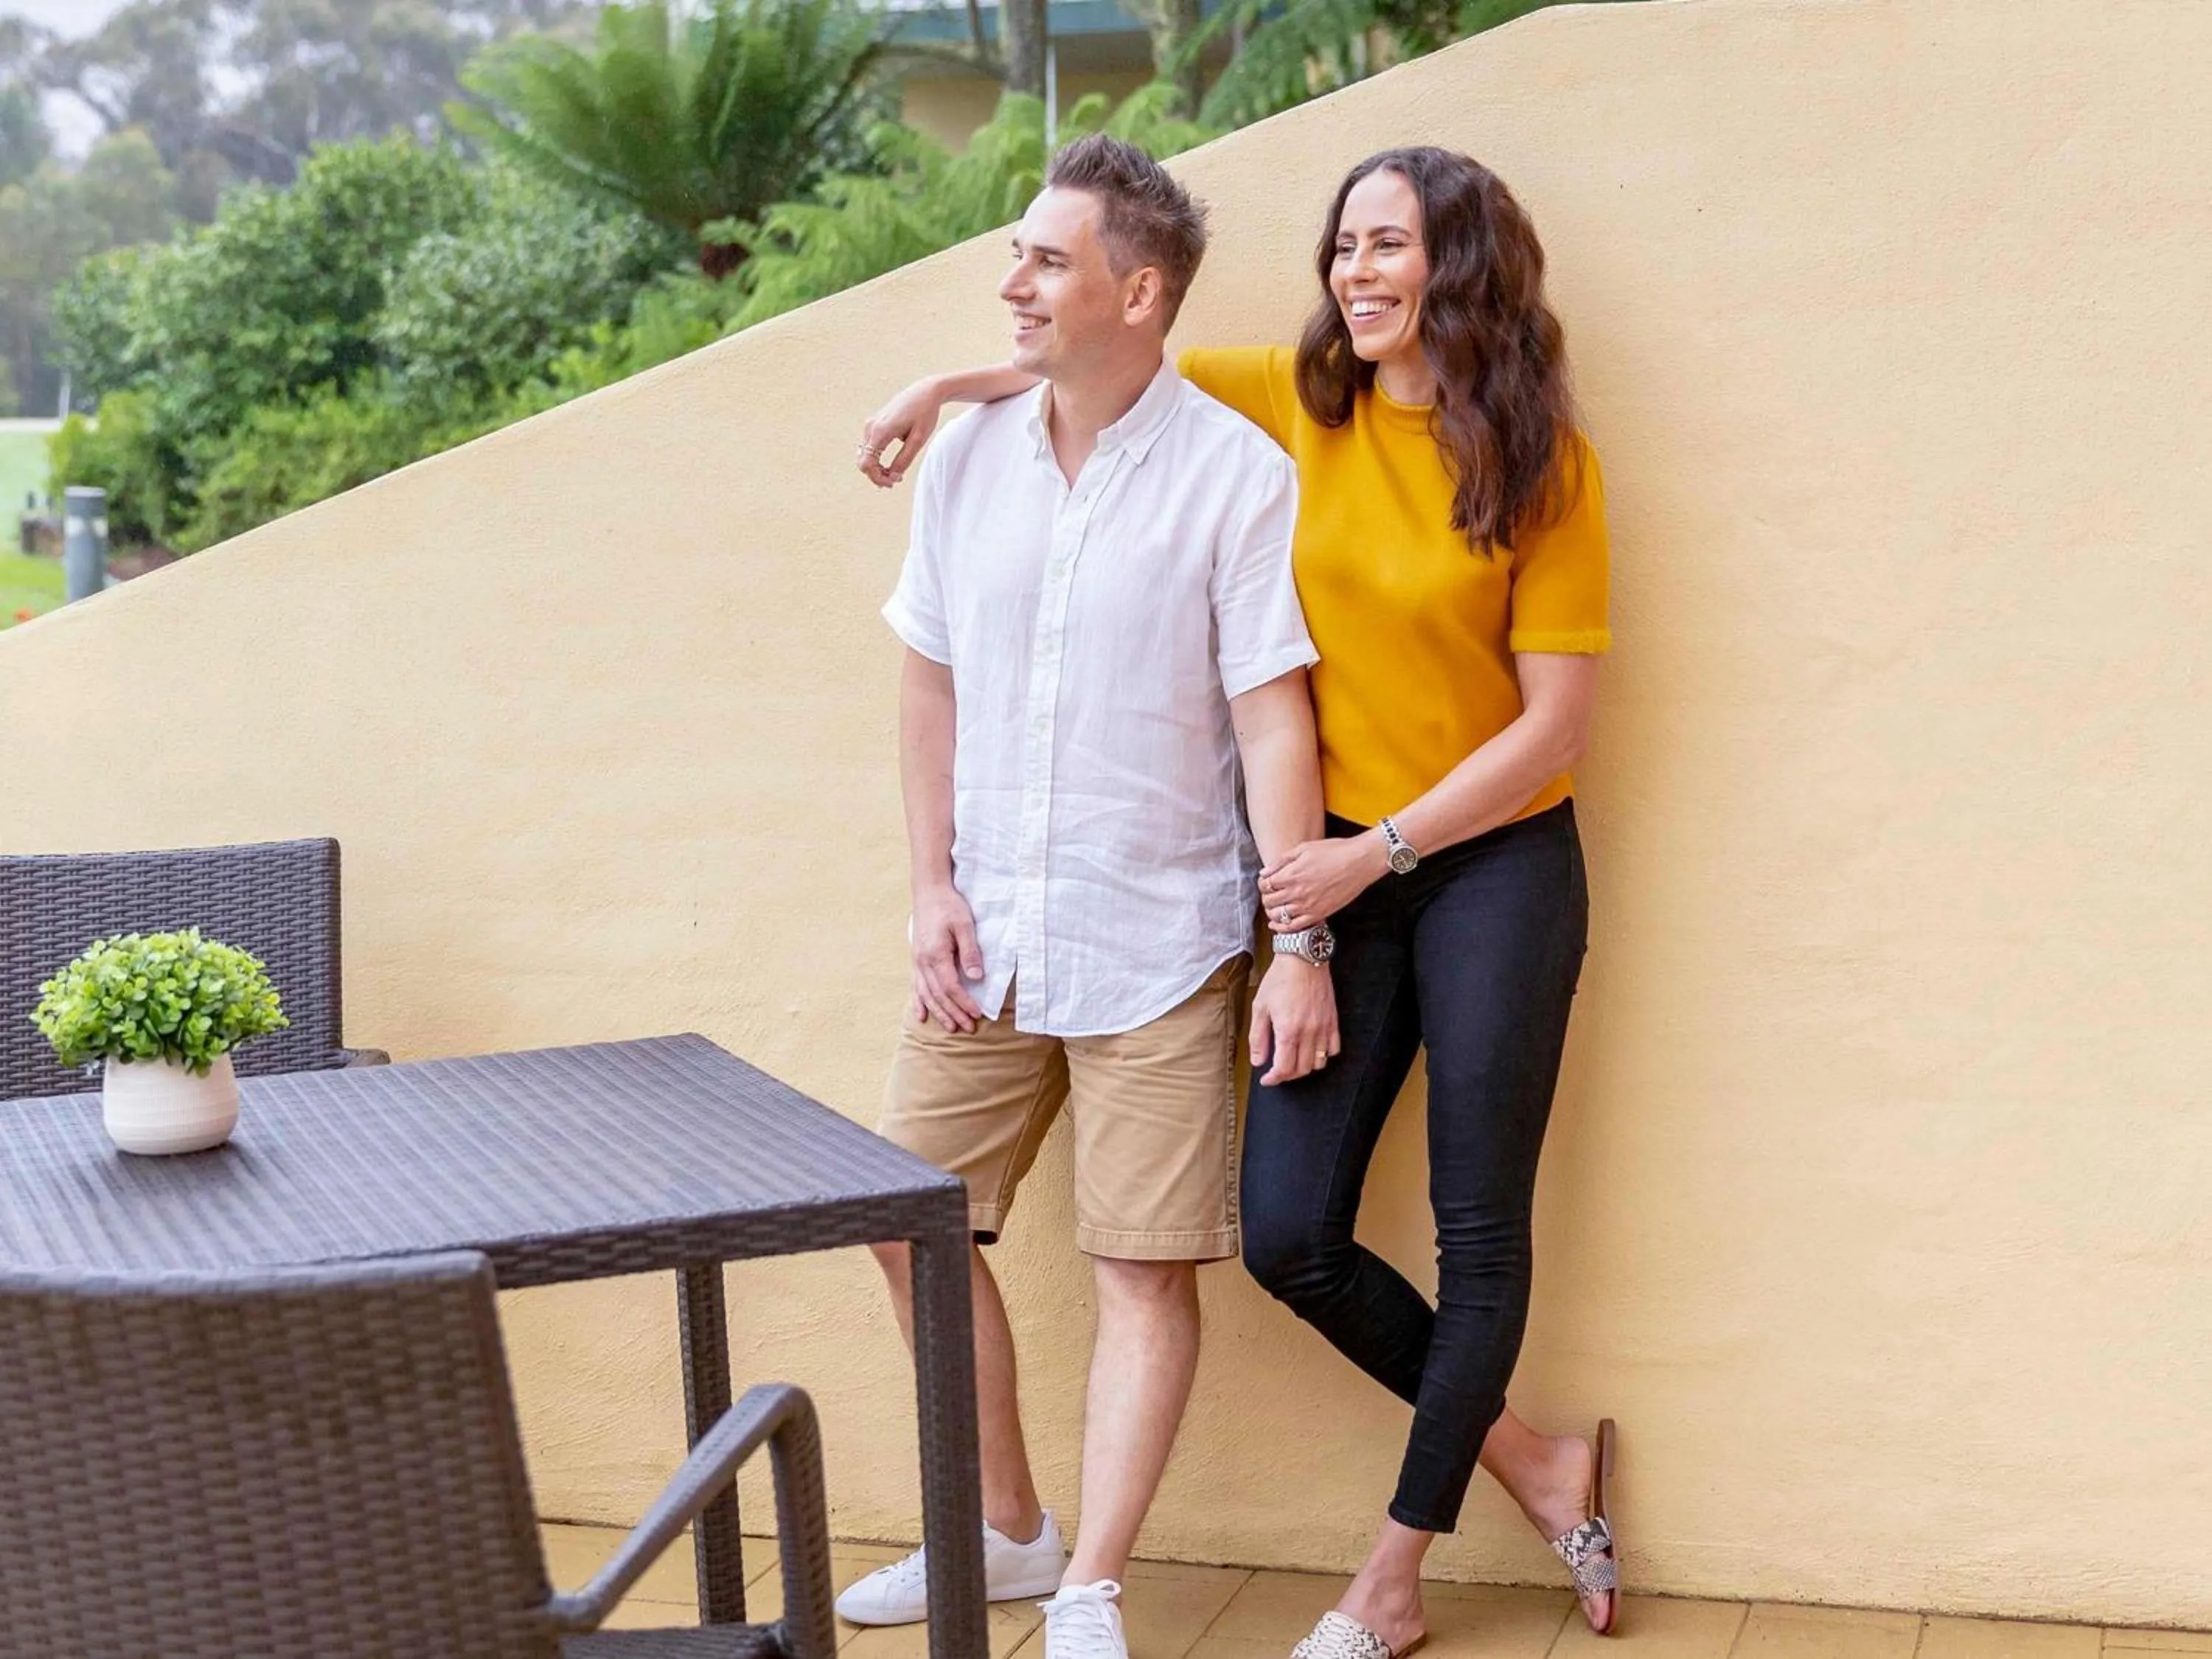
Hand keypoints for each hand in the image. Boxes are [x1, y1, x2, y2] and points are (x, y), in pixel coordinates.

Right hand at [859, 378, 945, 487]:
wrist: (925, 392)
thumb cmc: (924, 413)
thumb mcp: (918, 440)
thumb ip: (904, 460)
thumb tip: (892, 476)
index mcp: (880, 431)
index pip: (866, 463)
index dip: (877, 478)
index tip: (893, 483)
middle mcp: (870, 427)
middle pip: (863, 461)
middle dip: (877, 475)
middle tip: (896, 481)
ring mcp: (870, 425)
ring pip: (865, 456)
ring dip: (877, 468)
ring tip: (895, 474)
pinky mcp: (874, 424)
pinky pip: (869, 448)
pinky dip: (877, 460)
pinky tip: (890, 465)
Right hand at [910, 883, 984, 1031]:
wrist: (929, 891)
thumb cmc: (949, 906)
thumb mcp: (964, 925)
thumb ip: (969, 951)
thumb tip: (976, 976)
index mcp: (936, 954)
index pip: (951, 986)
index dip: (964, 1002)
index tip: (977, 1014)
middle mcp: (923, 961)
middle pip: (938, 995)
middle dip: (954, 1013)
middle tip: (968, 1028)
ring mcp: (917, 961)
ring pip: (926, 994)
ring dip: (938, 1012)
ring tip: (950, 1027)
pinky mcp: (916, 959)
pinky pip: (915, 985)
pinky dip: (918, 1002)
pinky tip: (921, 1015)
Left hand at [1250, 956, 1340, 1085]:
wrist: (1303, 958)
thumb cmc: (1280, 979)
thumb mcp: (1260, 1007)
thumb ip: (1258, 1037)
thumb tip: (1258, 1061)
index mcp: (1288, 1031)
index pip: (1284, 1069)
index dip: (1274, 1079)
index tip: (1267, 1079)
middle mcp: (1309, 1033)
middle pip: (1302, 1070)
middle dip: (1287, 1076)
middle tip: (1277, 1072)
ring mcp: (1324, 1028)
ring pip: (1319, 1062)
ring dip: (1305, 1067)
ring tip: (1294, 1061)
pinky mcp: (1333, 1021)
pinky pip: (1333, 1048)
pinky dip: (1324, 1055)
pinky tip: (1313, 1050)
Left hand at [1260, 833, 1387, 934]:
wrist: (1360, 862)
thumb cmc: (1335, 851)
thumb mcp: (1304, 848)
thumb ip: (1281, 861)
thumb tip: (1264, 872)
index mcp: (1291, 875)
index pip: (1265, 885)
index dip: (1263, 883)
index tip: (1267, 881)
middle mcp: (1297, 893)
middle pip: (1269, 901)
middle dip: (1266, 897)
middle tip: (1271, 893)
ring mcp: (1308, 906)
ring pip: (1278, 916)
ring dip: (1272, 912)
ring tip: (1275, 907)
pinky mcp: (1319, 915)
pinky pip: (1294, 927)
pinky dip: (1282, 928)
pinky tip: (1277, 924)